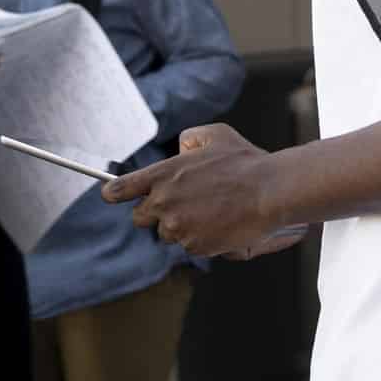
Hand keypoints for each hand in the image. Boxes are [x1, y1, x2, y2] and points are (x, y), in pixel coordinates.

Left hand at [100, 123, 291, 257]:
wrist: (269, 191)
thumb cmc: (245, 162)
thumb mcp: (213, 135)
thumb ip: (188, 140)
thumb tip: (180, 151)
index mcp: (164, 174)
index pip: (122, 188)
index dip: (114, 192)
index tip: (111, 194)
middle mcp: (164, 202)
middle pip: (140, 217)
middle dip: (154, 212)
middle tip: (179, 204)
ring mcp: (178, 226)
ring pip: (167, 233)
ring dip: (180, 226)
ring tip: (208, 212)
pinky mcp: (194, 246)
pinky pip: (189, 246)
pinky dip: (200, 239)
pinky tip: (218, 224)